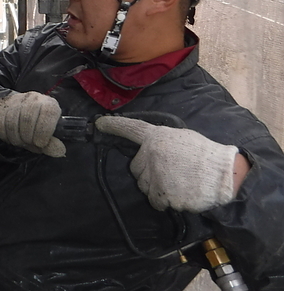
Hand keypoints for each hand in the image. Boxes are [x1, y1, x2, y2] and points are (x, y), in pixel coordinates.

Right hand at [0, 91, 64, 156]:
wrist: (20, 111)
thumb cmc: (36, 126)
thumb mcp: (48, 135)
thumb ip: (52, 144)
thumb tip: (60, 151)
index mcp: (49, 104)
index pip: (48, 112)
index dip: (44, 131)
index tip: (41, 143)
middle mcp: (32, 98)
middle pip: (27, 119)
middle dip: (27, 138)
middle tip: (29, 143)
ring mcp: (15, 100)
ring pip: (12, 122)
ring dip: (15, 138)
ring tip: (20, 141)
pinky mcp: (1, 105)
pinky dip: (4, 135)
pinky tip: (10, 137)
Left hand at [95, 116, 237, 211]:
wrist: (224, 176)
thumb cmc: (207, 156)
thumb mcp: (182, 138)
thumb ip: (162, 142)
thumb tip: (151, 148)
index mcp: (156, 137)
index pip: (131, 129)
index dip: (114, 125)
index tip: (100, 123)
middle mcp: (150, 154)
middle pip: (135, 168)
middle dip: (147, 172)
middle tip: (169, 172)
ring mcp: (154, 175)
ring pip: (144, 186)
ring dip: (156, 188)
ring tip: (179, 183)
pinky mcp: (161, 194)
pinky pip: (155, 201)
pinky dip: (165, 201)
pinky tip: (181, 194)